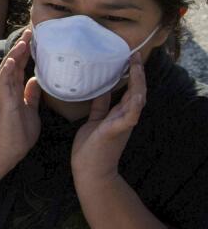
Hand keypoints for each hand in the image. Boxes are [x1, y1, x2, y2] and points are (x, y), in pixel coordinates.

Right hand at [0, 30, 41, 164]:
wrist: (7, 151)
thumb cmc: (18, 133)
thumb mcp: (30, 110)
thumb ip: (31, 95)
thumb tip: (36, 79)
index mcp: (14, 90)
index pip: (20, 66)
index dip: (26, 51)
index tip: (34, 37)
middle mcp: (7, 89)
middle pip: (13, 63)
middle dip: (21, 47)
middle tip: (30, 31)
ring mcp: (4, 95)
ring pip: (7, 69)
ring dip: (15, 54)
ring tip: (23, 41)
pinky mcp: (3, 103)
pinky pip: (3, 83)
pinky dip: (7, 71)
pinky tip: (12, 60)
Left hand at [72, 55, 145, 185]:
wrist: (90, 171)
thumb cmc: (91, 148)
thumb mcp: (96, 121)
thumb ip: (101, 107)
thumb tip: (102, 90)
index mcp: (119, 115)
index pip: (130, 91)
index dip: (132, 75)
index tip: (129, 59)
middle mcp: (124, 118)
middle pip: (137, 92)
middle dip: (137, 74)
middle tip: (134, 56)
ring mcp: (122, 125)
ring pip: (136, 101)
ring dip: (138, 84)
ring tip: (136, 68)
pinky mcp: (115, 131)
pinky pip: (128, 117)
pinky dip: (132, 106)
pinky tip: (135, 95)